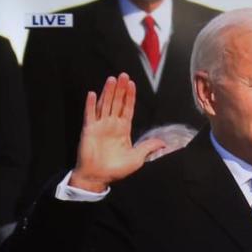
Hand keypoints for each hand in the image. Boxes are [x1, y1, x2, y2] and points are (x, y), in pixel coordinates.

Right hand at [69, 73, 165, 192]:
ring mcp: (100, 126)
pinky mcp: (89, 130)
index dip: (130, 96)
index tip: (132, 84)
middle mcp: (111, 125)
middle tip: (123, 75)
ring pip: (104, 104)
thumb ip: (148, 147)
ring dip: (108, 92)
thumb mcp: (137, 158)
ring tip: (112, 80)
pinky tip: (93, 93)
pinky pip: (89, 114)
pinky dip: (90, 104)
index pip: (127, 108)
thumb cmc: (116, 169)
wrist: (98, 177)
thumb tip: (163, 143)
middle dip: (120, 89)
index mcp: (123, 129)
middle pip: (116, 102)